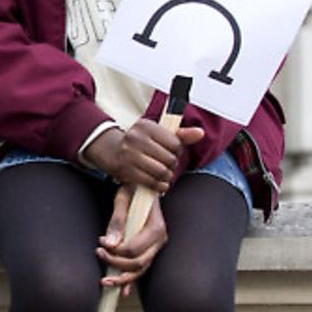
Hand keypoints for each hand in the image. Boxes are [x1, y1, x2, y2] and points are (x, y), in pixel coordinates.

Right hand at [82, 120, 205, 192]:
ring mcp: (129, 154)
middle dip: (172, 166)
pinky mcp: (125, 169)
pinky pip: (150, 182)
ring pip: (161, 171)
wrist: (110, 150)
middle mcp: (136, 138)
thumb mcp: (158, 134)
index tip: (171, 154)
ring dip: (166, 177)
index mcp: (147, 126)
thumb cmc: (139, 142)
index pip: (175, 143)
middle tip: (167, 167)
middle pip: (169, 159)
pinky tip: (158, 184)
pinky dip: (158, 186)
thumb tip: (200, 133)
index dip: (177, 152)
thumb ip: (181, 134)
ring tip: (163, 175)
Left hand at [98, 183, 167, 289]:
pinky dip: (131, 281)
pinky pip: (141, 269)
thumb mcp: (123, 198)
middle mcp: (160, 241)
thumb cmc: (135, 189)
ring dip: (122, 279)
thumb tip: (109, 243)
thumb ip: (117, 220)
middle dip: (116, 264)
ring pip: (141, 271)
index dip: (115, 251)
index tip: (100, 242)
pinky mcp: (150, 251)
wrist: (146, 187)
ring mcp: (156, 248)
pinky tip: (122, 292)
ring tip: (104, 282)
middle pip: (138, 264)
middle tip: (98, 254)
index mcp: (156, 228)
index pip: (134, 249)